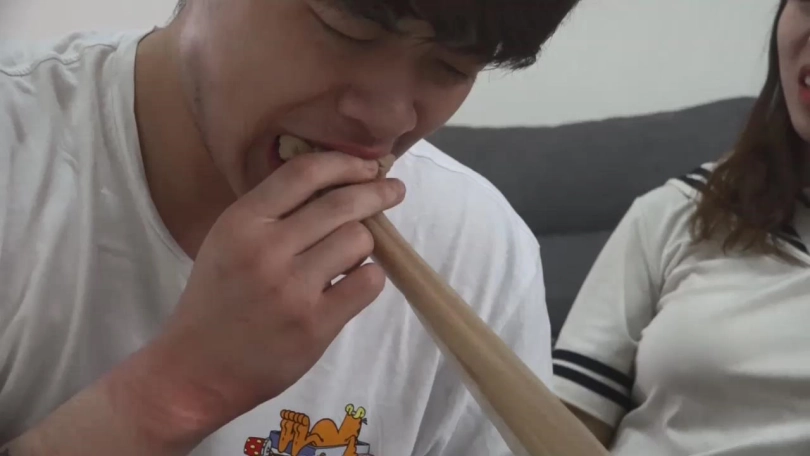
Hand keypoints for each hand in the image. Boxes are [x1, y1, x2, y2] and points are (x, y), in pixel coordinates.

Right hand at [115, 151, 404, 438]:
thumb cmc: (216, 301)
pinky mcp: (315, 324)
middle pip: (341, 203)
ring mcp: (292, 288)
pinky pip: (367, 283)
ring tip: (352, 256)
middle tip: (393, 191)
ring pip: (358, 240)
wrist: (196, 370)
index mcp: (242, 222)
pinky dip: (370, 277)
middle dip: (376, 192)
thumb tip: (337, 186)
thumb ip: (272, 214)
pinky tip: (356, 282)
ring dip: (365, 243)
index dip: (344, 163)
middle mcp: (267, 249)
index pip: (303, 173)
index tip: (367, 167)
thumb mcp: (228, 242)